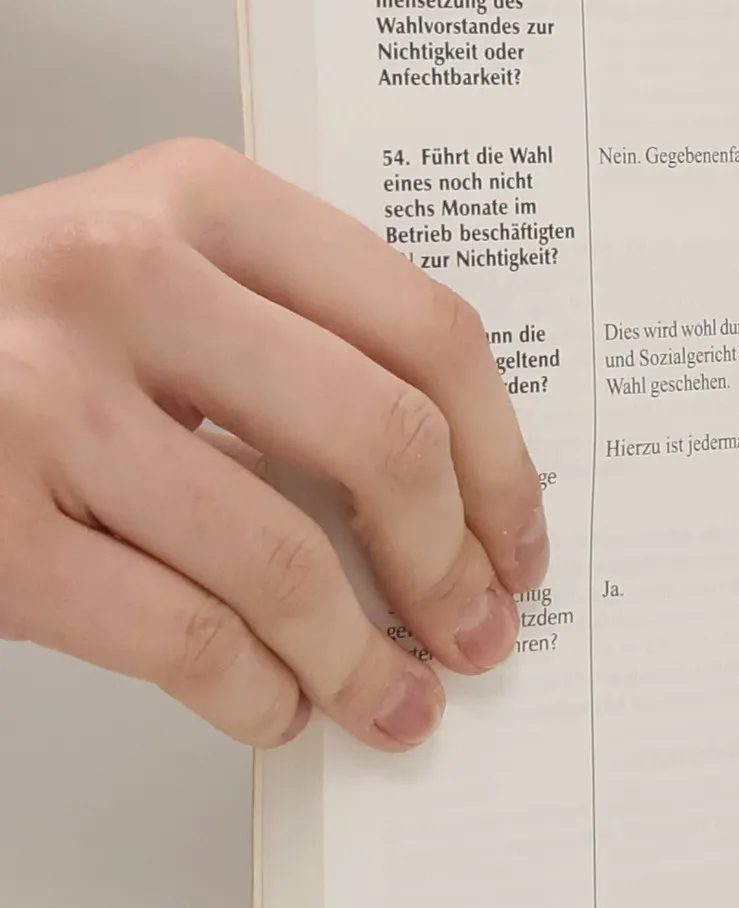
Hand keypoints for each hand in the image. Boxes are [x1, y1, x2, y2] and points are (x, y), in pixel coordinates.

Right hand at [0, 140, 547, 748]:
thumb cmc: (1, 331)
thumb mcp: (147, 275)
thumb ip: (285, 344)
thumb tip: (445, 510)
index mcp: (197, 199)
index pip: (426, 332)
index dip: (502, 463)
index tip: (518, 543)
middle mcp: (123, 277)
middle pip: (383, 443)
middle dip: (450, 568)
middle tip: (475, 634)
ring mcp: (39, 399)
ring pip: (284, 562)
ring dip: (361, 662)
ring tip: (391, 702)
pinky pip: (182, 639)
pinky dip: (256, 695)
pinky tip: (276, 707)